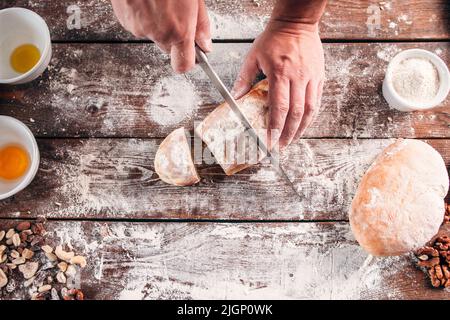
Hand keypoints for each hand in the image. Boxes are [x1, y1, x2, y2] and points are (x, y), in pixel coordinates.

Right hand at [110, 0, 211, 72]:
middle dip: (173, 35)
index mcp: (178, 30)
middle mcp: (157, 33)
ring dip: (157, 22)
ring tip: (160, 0)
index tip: (193, 53)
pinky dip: (143, 14)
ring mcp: (138, 28)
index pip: (183, 65)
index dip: (188, 60)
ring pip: (152, 34)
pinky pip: (138, 24)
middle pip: (168, 48)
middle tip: (176, 12)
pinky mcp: (124, 20)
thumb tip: (205, 43)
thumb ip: (200, 24)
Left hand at [232, 22, 324, 147]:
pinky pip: (317, 100)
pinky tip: (304, 124)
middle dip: (288, 133)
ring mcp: (311, 77)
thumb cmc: (274, 38)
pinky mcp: (319, 76)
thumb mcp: (253, 56)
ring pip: (310, 110)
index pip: (279, 107)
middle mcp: (298, 77)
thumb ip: (244, 78)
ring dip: (302, 128)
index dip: (275, 127)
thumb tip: (236, 97)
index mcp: (280, 73)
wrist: (296, 23)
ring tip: (293, 139)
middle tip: (281, 146)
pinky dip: (311, 115)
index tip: (270, 140)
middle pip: (296, 113)